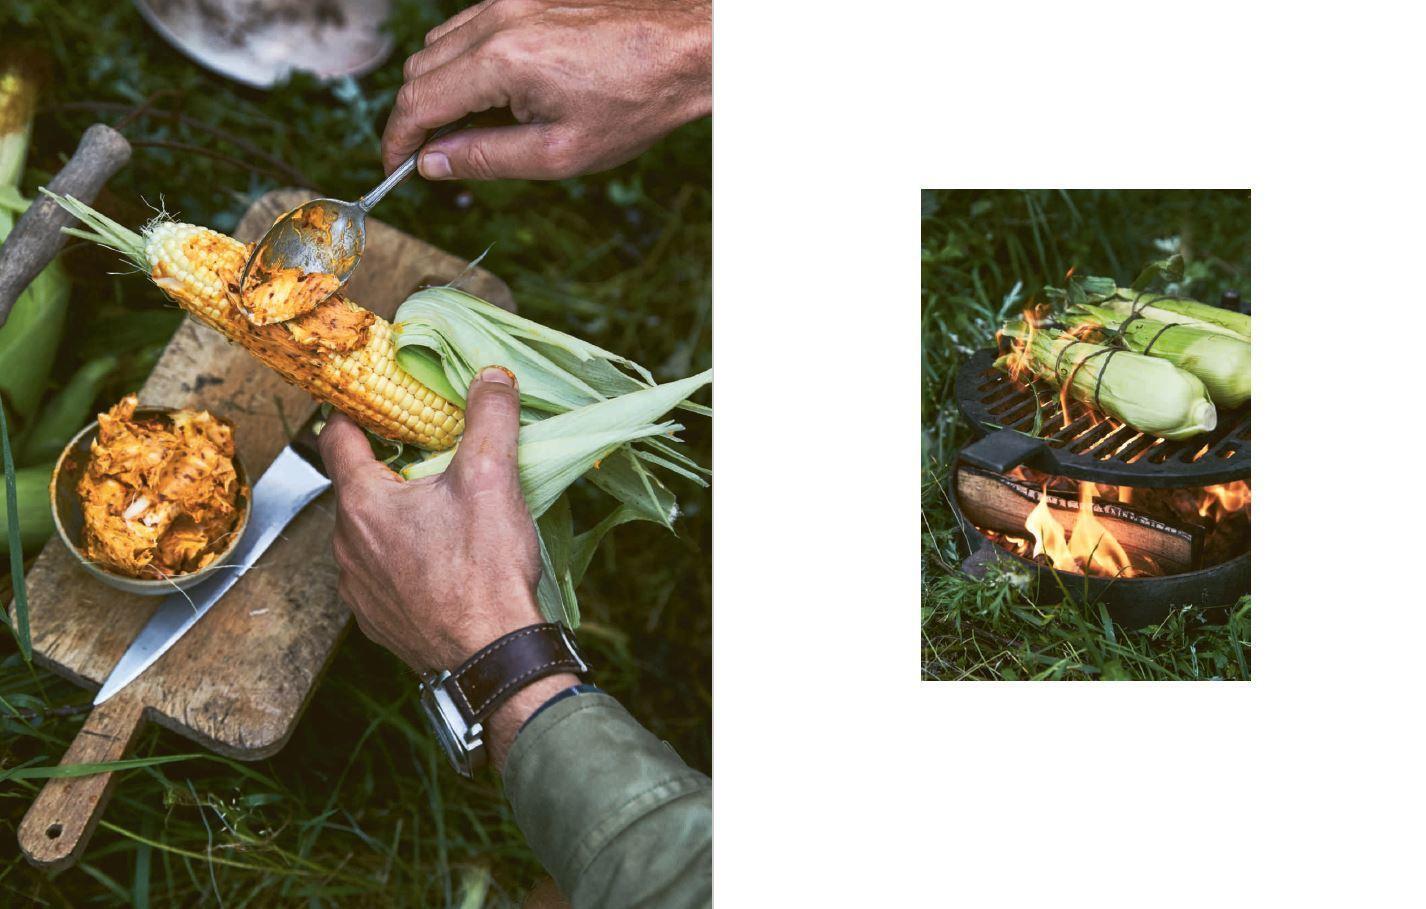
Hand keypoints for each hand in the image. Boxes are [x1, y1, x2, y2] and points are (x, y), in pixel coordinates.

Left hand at [318, 366, 542, 672]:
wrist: (490, 658)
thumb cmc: (483, 571)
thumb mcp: (492, 478)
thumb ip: (488, 418)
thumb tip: (490, 377)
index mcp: (363, 503)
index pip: (337, 438)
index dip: (353, 411)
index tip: (371, 399)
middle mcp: (347, 546)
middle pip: (358, 487)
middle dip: (390, 469)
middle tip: (432, 458)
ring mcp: (358, 589)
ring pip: (369, 534)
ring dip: (397, 518)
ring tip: (444, 514)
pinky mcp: (377, 621)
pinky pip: (381, 575)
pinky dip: (403, 561)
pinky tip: (442, 563)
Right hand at [382, 0, 710, 180]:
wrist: (685, 51)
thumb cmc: (635, 103)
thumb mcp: (560, 153)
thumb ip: (486, 158)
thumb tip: (431, 164)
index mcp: (502, 59)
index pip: (419, 101)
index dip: (398, 140)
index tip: (396, 167)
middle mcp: (498, 19)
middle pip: (421, 69)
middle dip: (418, 115)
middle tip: (436, 155)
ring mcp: (511, 0)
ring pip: (441, 44)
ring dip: (443, 87)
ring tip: (477, 127)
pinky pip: (473, 27)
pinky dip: (468, 62)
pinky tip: (502, 93)